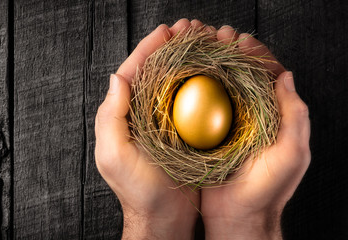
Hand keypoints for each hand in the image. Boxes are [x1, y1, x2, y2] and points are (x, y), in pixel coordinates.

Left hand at [95, 19, 205, 238]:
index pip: (134, 72)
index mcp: (124, 114)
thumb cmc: (137, 190)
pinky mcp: (183, 133)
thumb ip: (111, 117)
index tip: (166, 31)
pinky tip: (216, 72)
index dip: (149, 48)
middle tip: (190, 28)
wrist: (163, 218)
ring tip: (204, 41)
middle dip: (172, 47)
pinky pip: (192, 102)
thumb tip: (117, 77)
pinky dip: (203, 84)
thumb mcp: (115, 155)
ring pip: (176, 82)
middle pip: (157, 72)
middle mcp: (142, 114)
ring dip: (189, 60)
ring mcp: (163, 122)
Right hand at [201, 26, 310, 239]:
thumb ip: (295, 116)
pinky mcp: (205, 136)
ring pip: (219, 87)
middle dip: (230, 53)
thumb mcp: (291, 153)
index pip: (267, 76)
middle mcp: (250, 116)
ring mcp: (227, 126)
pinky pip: (200, 107)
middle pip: (241, 76)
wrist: (238, 219)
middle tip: (217, 36)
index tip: (241, 42)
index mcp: (274, 116)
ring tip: (201, 46)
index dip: (256, 56)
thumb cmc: (267, 190)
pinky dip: (193, 88)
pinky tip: (185, 76)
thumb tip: (286, 77)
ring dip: (211, 65)